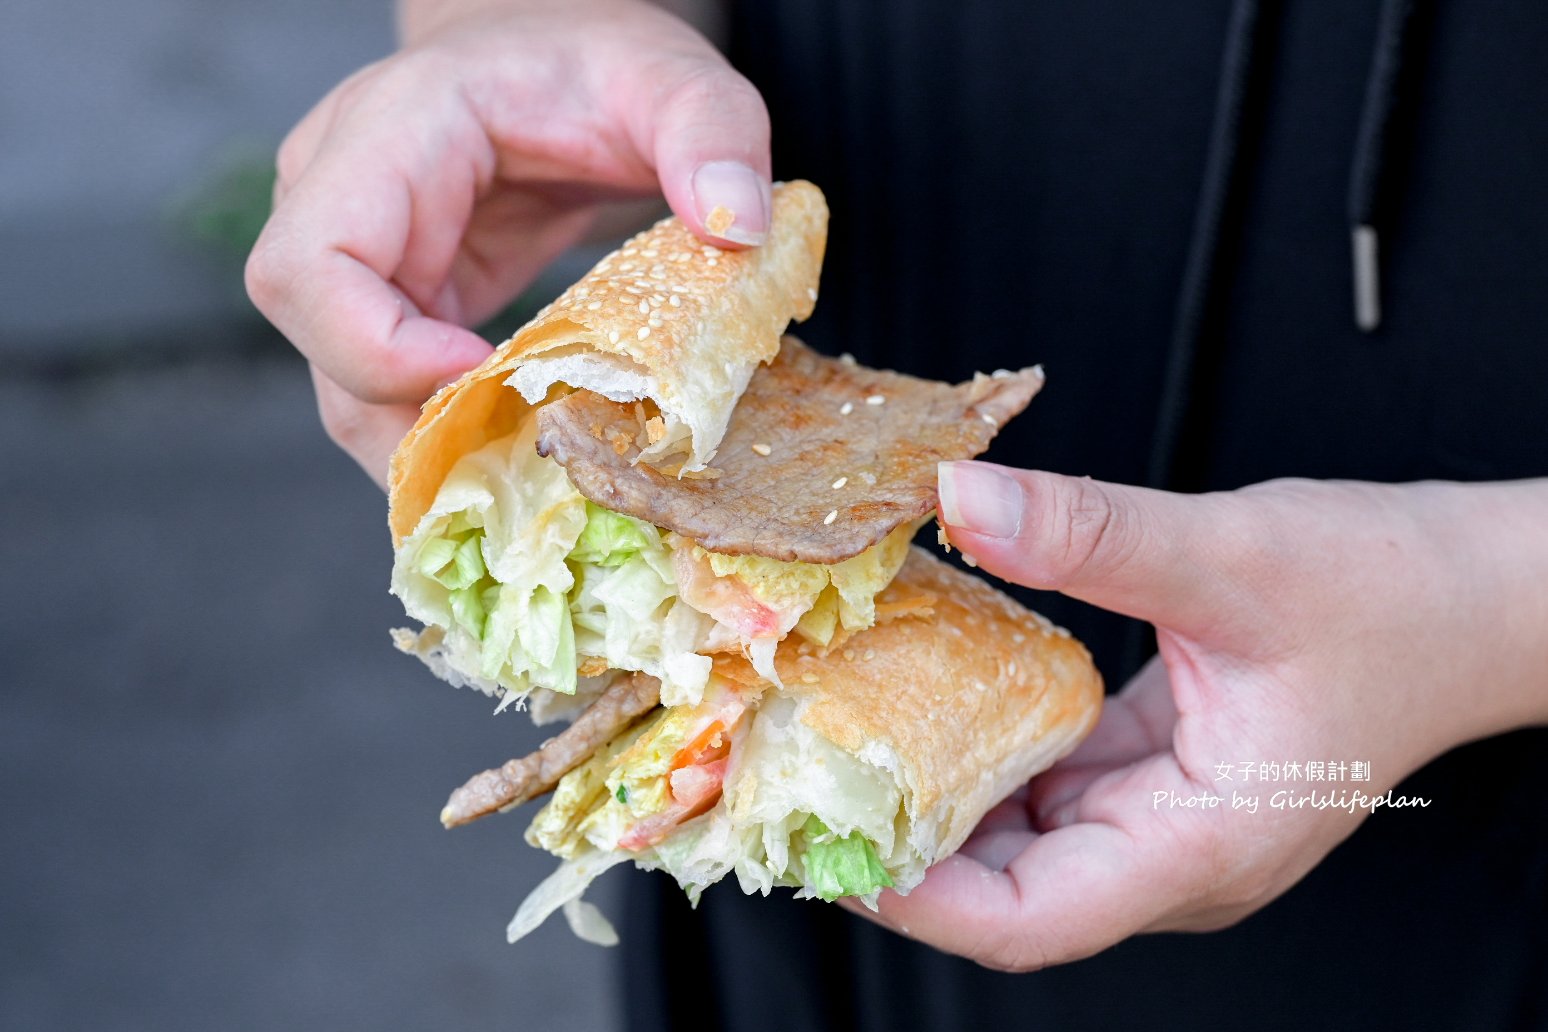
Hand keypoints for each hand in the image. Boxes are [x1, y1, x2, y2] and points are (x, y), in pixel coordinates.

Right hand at [246, 0, 770, 485]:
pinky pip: (389, 386)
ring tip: (527, 478)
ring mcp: (362, 252)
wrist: (558, 55)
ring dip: (428, 446)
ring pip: (344, 384)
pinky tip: (519, 456)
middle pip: (318, 343)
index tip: (484, 376)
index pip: (308, 264)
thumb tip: (737, 230)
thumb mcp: (675, 77)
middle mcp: (343, 191)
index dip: (376, 350)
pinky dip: (448, 433)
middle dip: (405, 424)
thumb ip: (715, 133)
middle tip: (519, 462)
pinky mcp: (398, 298)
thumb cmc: (600, 62)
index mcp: (392, 131)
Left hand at [842, 464, 1547, 970]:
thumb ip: (1091, 533)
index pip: (1029, 921)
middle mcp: (1174, 855)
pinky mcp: (1156, 776)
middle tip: (801, 779)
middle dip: (899, 846)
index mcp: (1201, 848)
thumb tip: (964, 500)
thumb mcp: (1235, 556)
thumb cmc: (1394, 597)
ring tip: (840, 740)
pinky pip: (1048, 786)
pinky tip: (927, 698)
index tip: (825, 843)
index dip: (915, 900)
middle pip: (1006, 890)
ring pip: (1020, 840)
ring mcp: (1164, 821)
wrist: (1474, 597)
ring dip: (933, 797)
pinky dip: (983, 753)